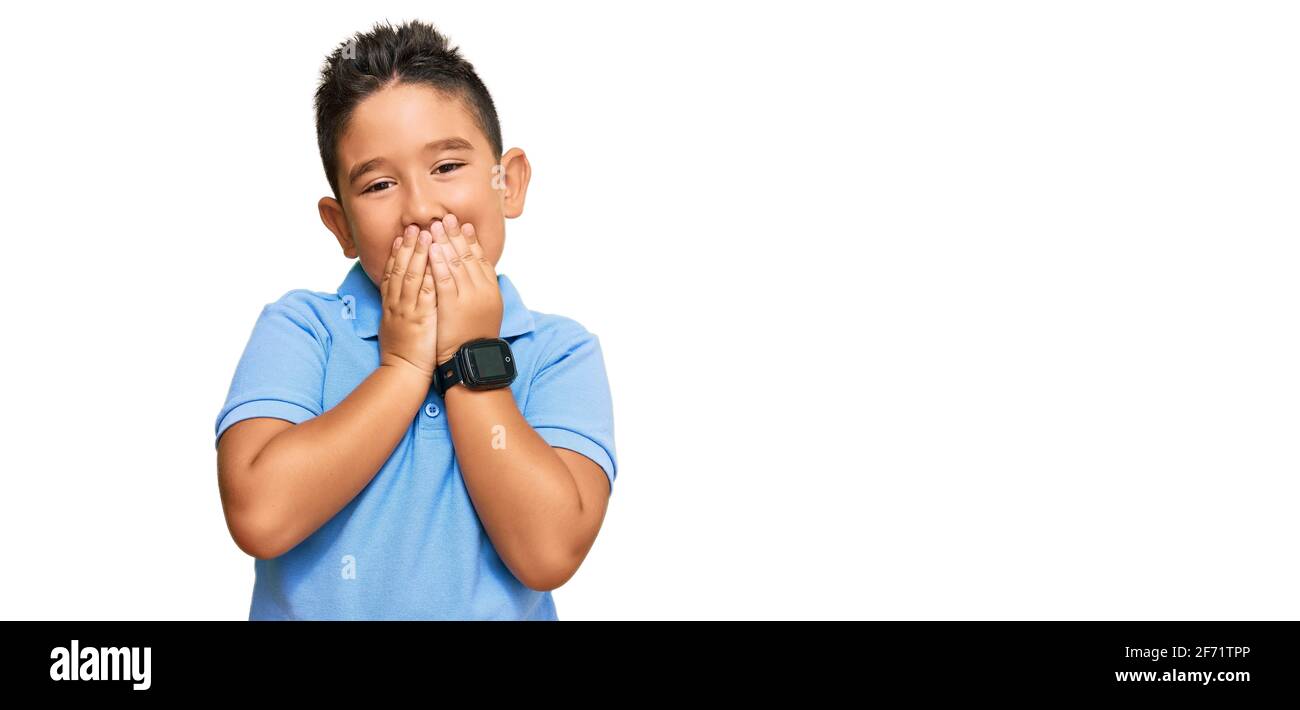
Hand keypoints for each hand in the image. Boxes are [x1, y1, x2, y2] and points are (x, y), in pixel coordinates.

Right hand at [378, 224, 438, 377]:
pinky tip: (435, 263)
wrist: (402, 371)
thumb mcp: (396, 323)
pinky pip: (423, 294)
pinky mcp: (420, 319)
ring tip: (426, 235)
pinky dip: (428, 276)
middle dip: (408, 246)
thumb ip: (400, 306)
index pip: (392, 273)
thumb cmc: (404, 350)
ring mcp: (407, 310)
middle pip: (400, 269)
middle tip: (415, 227)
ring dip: (418, 254)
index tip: (402, 236)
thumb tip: (406, 292)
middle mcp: (396, 304)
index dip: (397, 253)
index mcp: (391, 304)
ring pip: (410, 276)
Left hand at [428, 213, 502, 364]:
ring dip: (445, 243)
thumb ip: (481, 290)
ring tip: (435, 227)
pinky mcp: (452, 306)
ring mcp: (467, 298)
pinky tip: (432, 250)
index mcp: (490, 290)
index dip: (472, 241)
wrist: (471, 360)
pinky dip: (438, 263)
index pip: (480, 259)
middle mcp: (482, 291)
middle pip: (468, 256)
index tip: (464, 225)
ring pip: (456, 264)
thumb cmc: (474, 337)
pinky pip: (444, 280)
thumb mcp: (484, 310)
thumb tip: (477, 273)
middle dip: (456, 235)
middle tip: (446, 217)